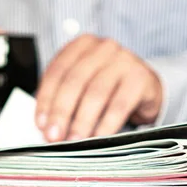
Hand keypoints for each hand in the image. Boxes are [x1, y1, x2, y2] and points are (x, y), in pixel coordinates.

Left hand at [35, 35, 162, 141]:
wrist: (145, 87)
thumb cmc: (108, 87)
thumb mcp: (83, 84)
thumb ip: (63, 97)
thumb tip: (47, 126)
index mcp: (82, 45)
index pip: (57, 71)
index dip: (46, 99)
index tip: (41, 124)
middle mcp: (103, 48)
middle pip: (75, 81)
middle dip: (61, 112)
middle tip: (54, 136)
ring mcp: (124, 60)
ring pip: (96, 92)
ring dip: (82, 120)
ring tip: (74, 141)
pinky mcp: (141, 78)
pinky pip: (120, 104)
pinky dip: (107, 124)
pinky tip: (98, 138)